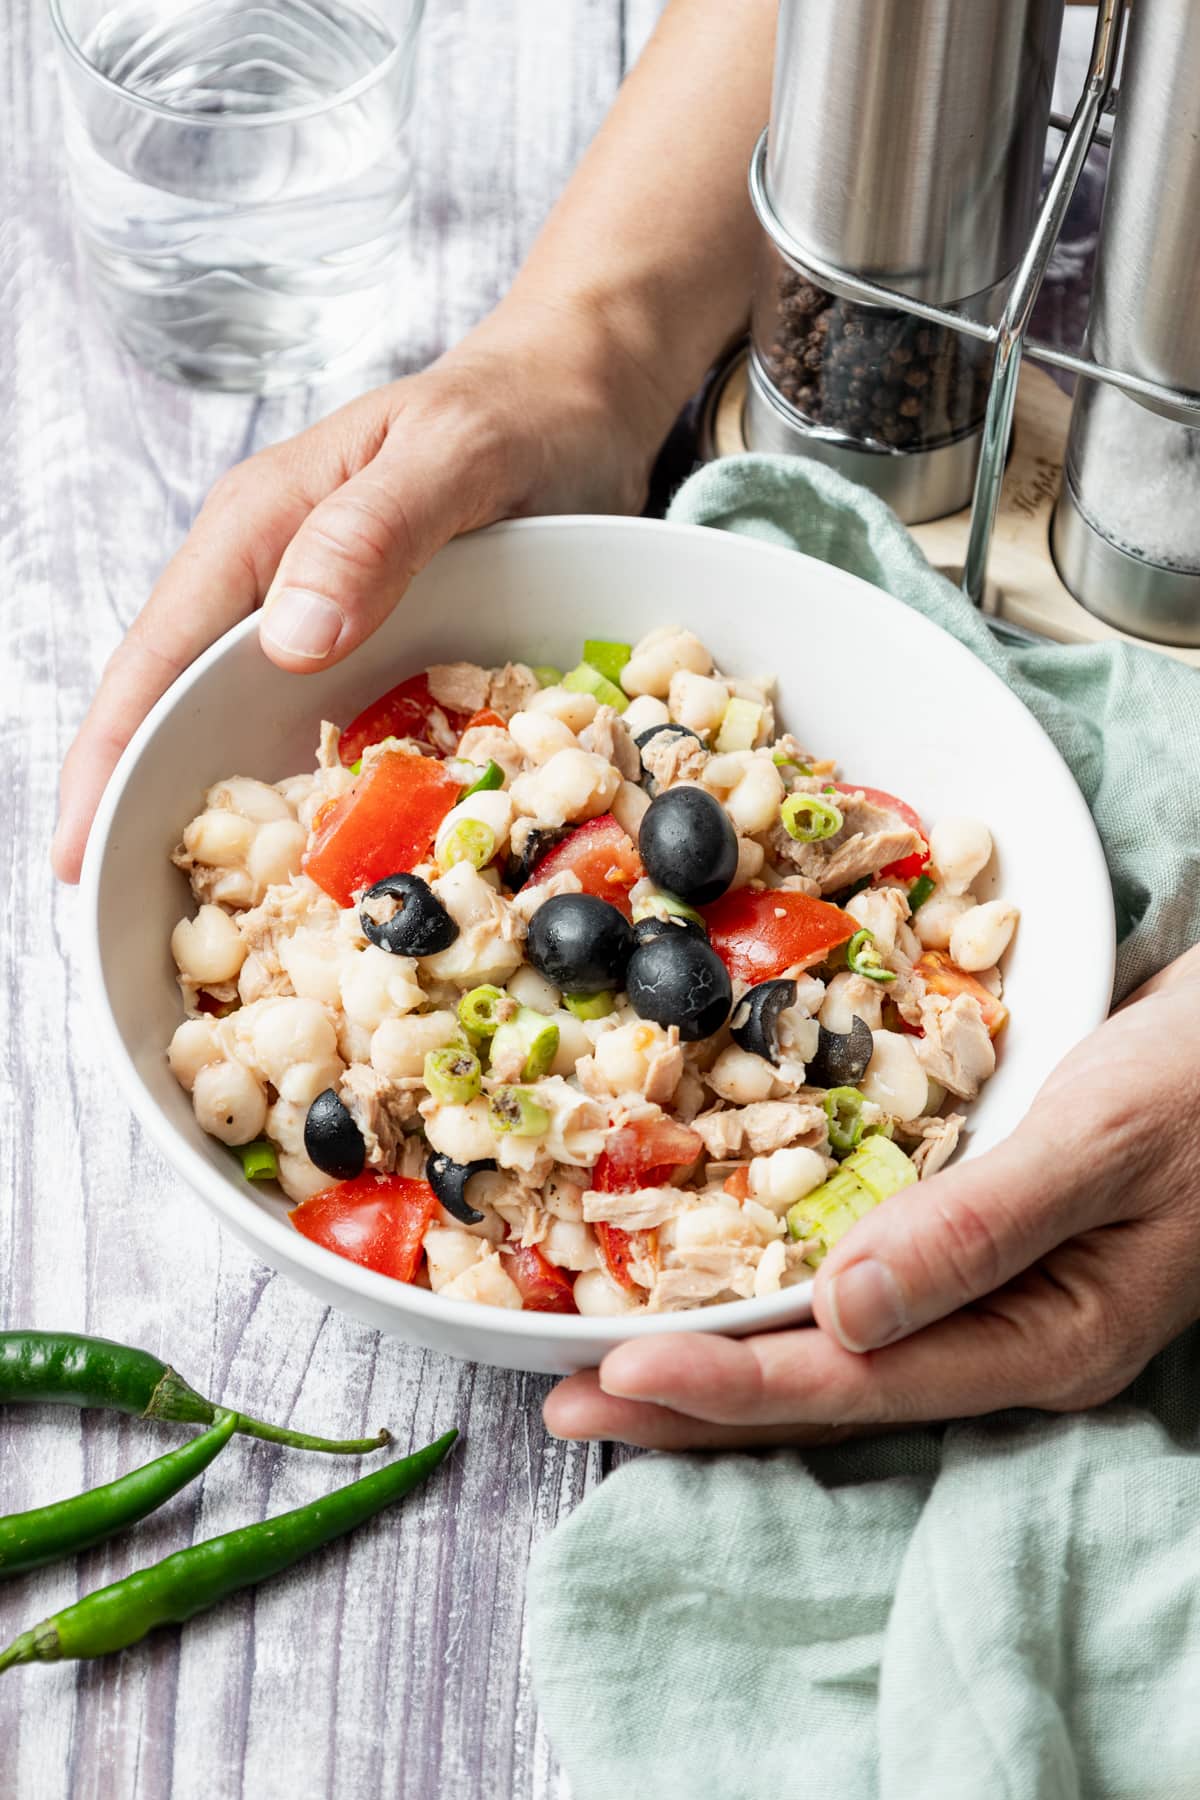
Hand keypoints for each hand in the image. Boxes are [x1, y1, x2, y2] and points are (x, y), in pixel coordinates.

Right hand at [52, 301, 666, 881]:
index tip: (74, 855)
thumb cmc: (514, 411)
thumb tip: (288, 642)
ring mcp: (323, 628)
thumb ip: (372, 532)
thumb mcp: (452, 454)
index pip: (156, 657)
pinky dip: (315, 805)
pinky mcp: (377, 658)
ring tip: (215, 930)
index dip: (108, 759)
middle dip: (146, 815)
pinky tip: (324, 870)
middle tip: (127, 928)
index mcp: (258, 531)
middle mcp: (273, 588)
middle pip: (182, 714)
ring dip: (233, 828)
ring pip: (248, 737)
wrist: (583, 400)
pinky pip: (328, 741)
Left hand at [545, 945, 1199, 1448]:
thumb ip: (980, 1227)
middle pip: (833, 1392)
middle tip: (569, 1403)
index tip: (620, 1378)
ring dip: (725, 1361)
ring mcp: (1001, 1302)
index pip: (861, 1381)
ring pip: (840, 1358)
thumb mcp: (1102, 1143)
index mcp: (1049, 1336)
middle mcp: (1013, 1338)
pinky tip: (722, 1295)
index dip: (732, 1383)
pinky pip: (864, 1302)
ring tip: (612, 1371)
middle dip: (697, 1401)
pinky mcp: (987, 1254)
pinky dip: (778, 1304)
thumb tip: (842, 1314)